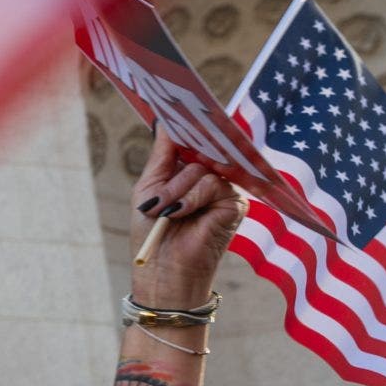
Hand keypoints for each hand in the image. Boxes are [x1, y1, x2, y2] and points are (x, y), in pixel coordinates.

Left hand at [130, 130, 244, 304]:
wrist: (162, 271)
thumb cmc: (151, 232)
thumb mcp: (149, 189)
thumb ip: (162, 155)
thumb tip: (166, 120)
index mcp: (190, 171)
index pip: (194, 142)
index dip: (185, 130)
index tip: (173, 114)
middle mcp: (211, 177)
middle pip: (198, 152)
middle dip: (171, 176)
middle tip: (155, 201)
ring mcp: (225, 190)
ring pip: (202, 169)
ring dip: (175, 192)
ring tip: (164, 214)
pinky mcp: (236, 204)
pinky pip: (213, 185)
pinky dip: (191, 199)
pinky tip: (179, 215)